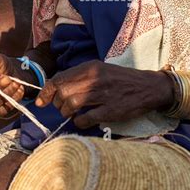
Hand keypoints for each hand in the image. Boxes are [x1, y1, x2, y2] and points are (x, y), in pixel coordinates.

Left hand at [35, 60, 174, 128]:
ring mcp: (103, 95)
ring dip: (66, 113)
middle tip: (63, 108)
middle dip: (57, 104)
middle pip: (62, 93)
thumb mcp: (100, 70)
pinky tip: (82, 121)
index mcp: (91, 67)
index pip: (59, 78)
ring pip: (71, 104)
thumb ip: (80, 77)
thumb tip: (56, 89)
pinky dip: (79, 122)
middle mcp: (95, 79)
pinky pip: (85, 118)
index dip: (46, 91)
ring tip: (72, 114)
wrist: (148, 87)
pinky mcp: (111, 110)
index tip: (41, 101)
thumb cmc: (121, 80)